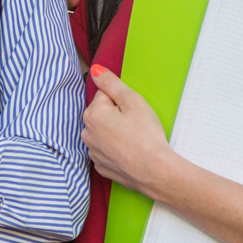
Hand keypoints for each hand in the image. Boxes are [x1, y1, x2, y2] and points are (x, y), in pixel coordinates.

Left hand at [82, 65, 178, 195]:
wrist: (155, 171)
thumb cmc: (146, 135)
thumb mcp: (132, 100)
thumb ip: (111, 83)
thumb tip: (95, 71)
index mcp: (92, 114)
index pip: (106, 95)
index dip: (123, 100)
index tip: (133, 111)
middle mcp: (87, 133)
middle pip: (103, 114)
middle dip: (117, 115)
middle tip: (136, 125)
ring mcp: (93, 152)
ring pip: (105, 132)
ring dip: (116, 132)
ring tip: (134, 139)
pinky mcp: (101, 166)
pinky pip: (107, 150)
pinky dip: (116, 149)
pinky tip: (130, 152)